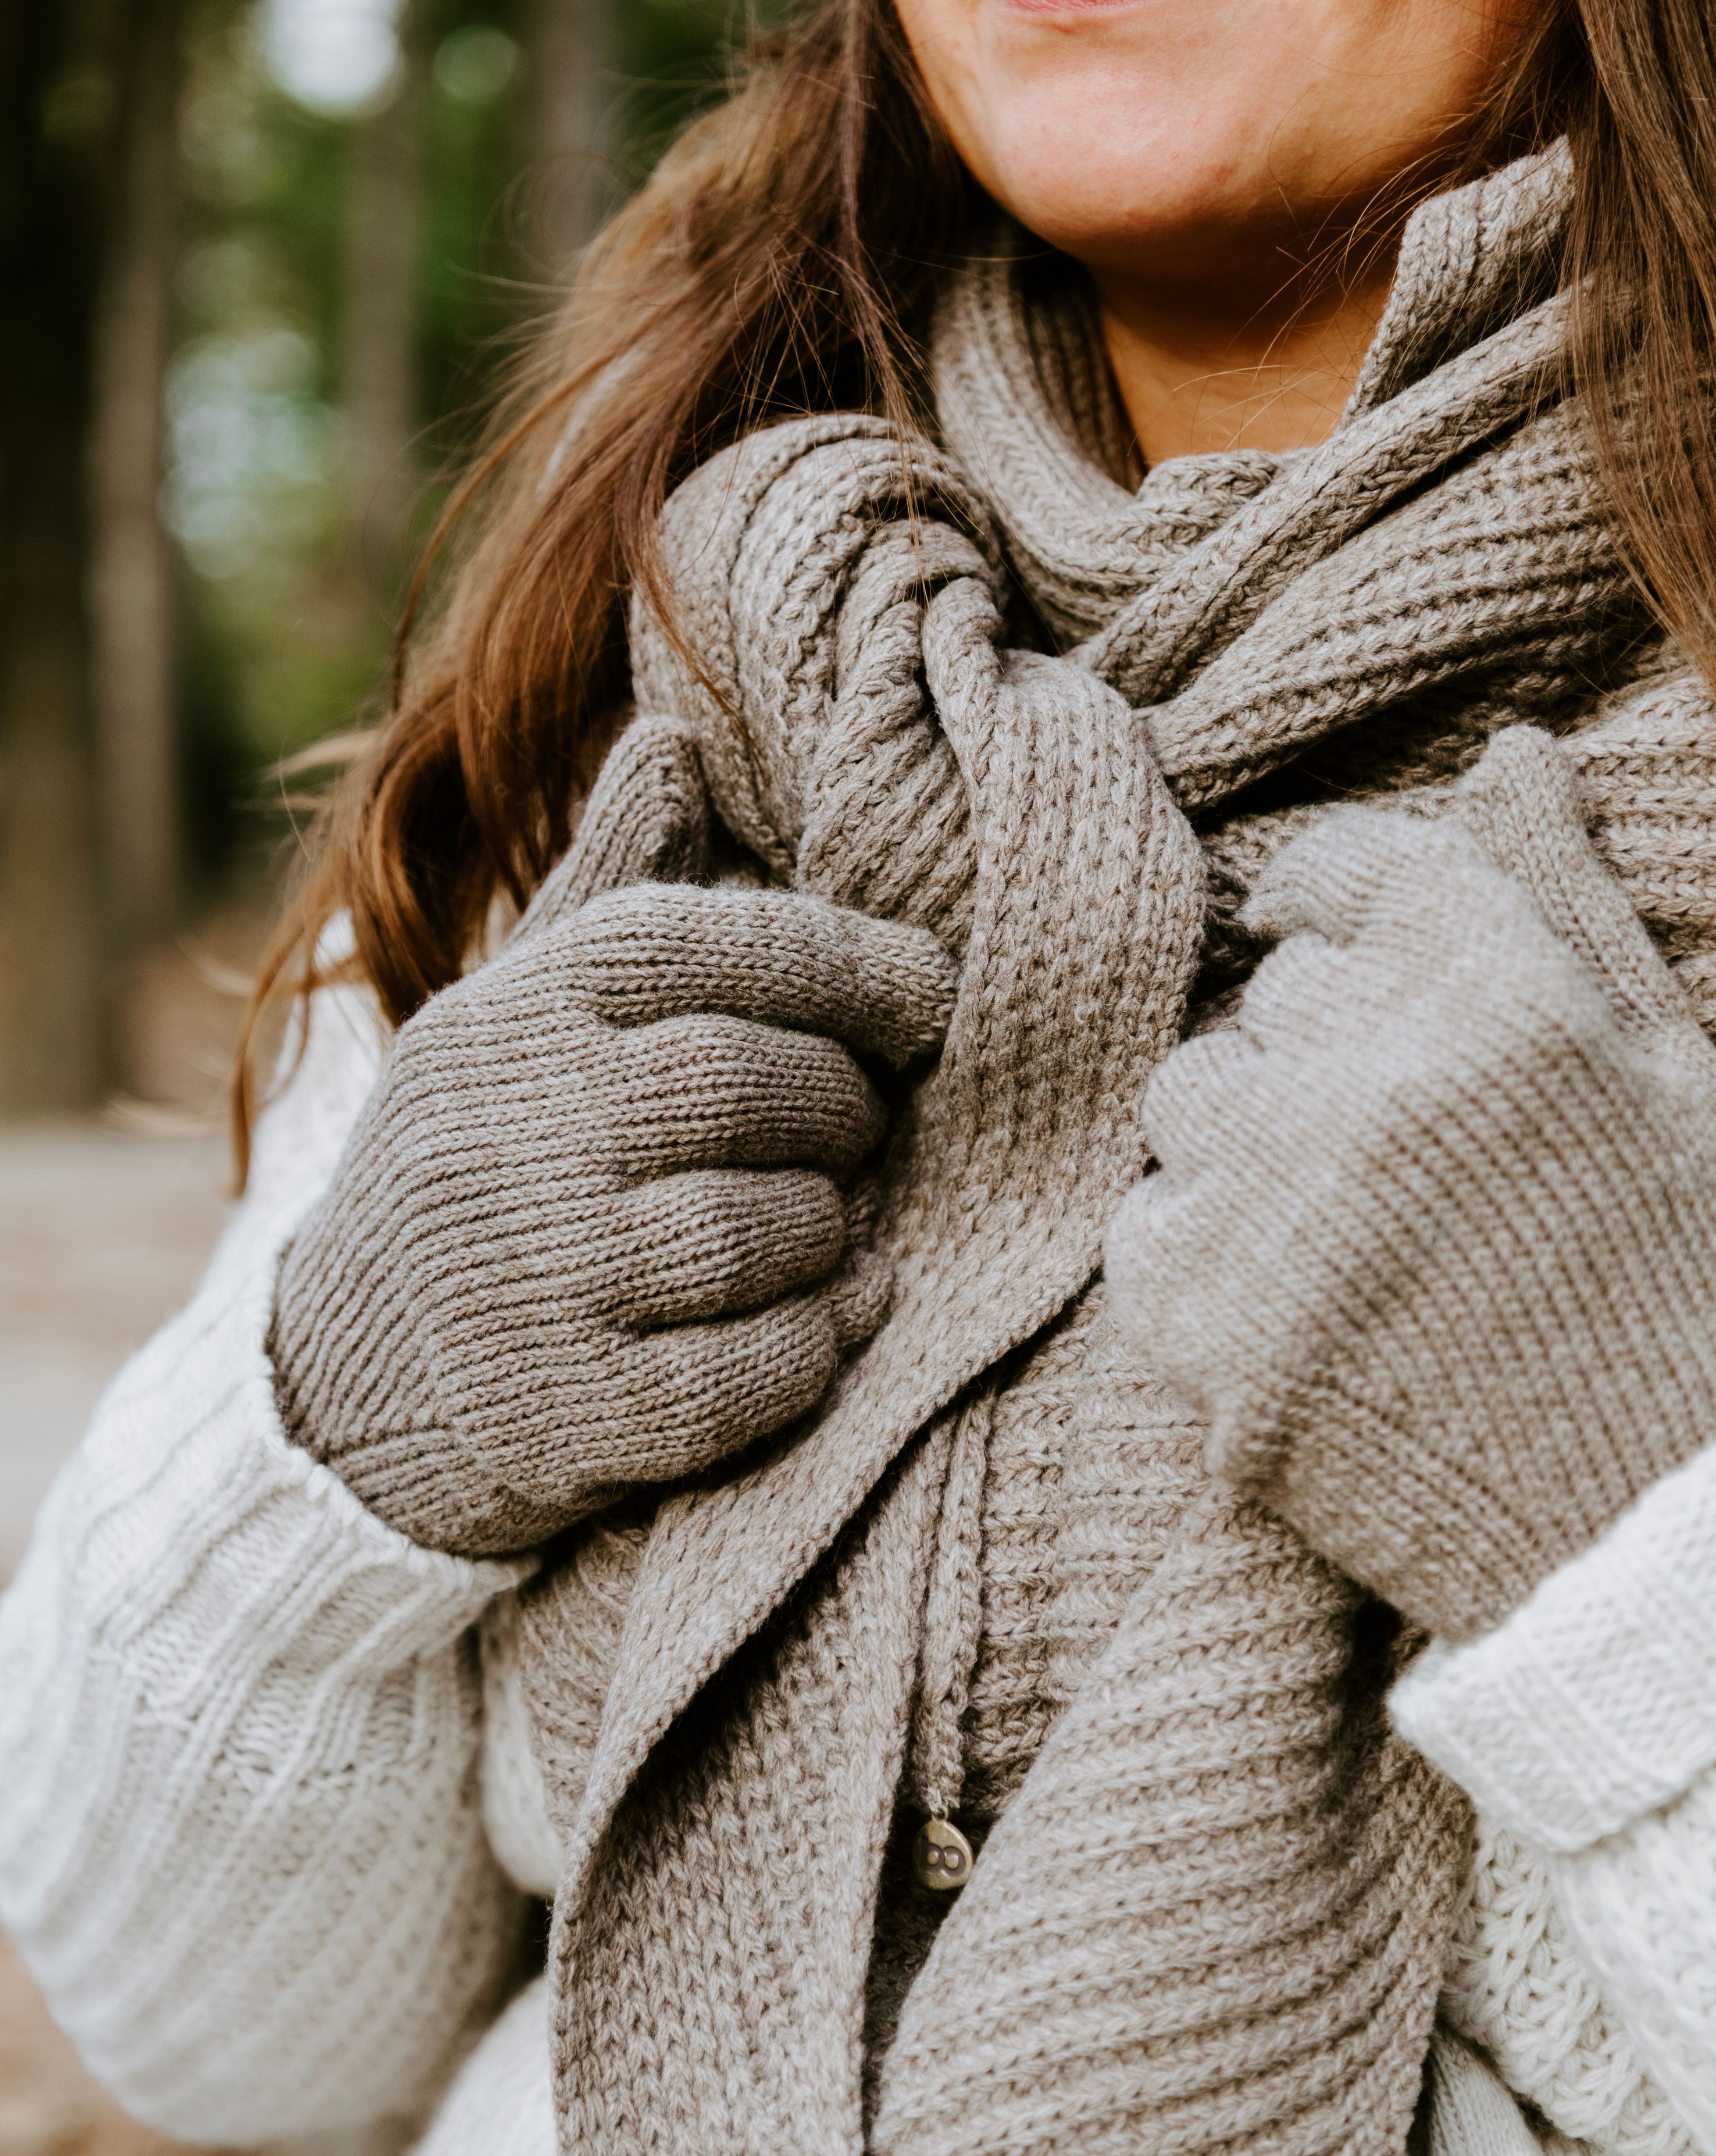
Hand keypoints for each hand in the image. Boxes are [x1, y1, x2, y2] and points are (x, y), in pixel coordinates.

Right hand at [271, 880, 956, 1554]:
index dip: (844, 958)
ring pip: (758, 1228)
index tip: (928, 989)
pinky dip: (817, 1342)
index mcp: (503, 1016)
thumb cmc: (484, 1155)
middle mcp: (501, 1137)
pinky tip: (838, 1315)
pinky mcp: (557, 1416)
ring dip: (831, 1226)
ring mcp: (526, 1283)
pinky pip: (743, 1374)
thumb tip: (673, 739)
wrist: (346, 1369)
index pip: (700, 943)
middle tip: (869, 1118)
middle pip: (747, 1083)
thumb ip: (608, 889)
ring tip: (835, 1215)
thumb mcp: (518, 1010)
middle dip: (844, 1100)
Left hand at [1105, 726, 1715, 1641]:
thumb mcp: (1662, 1075)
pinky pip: (1146, 1227)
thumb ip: (1564, 902)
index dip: (1326, 897)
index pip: (1349, 868)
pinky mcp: (1201, 1325)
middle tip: (1408, 1159)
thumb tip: (1507, 753)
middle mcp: (1378, 1082)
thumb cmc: (1668, 1287)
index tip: (1320, 932)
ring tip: (1354, 1239)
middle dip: (1321, 1053)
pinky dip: (1203, 1262)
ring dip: (1250, 1150)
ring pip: (1189, 1101)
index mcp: (1505, 999)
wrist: (1643, 1539)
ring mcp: (1278, 1207)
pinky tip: (1304, 1315)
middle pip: (1269, 996)